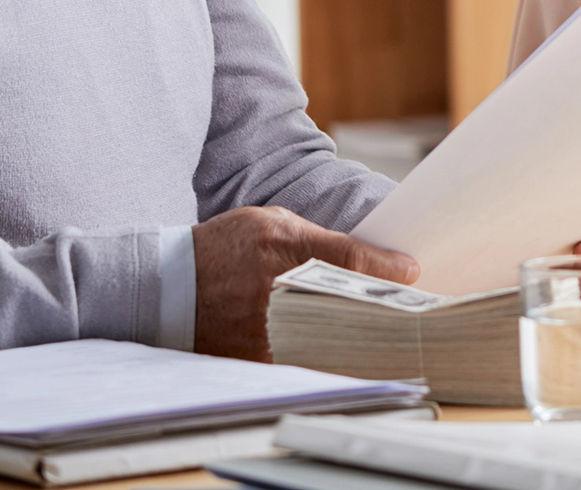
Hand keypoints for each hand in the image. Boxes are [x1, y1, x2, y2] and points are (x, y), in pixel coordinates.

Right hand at [192, 205, 417, 359]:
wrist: (170, 287)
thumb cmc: (225, 248)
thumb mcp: (269, 223)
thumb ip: (315, 238)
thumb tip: (361, 256)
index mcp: (282, 246)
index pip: (349, 259)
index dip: (385, 267)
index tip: (410, 270)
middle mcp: (277, 288)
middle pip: (348, 301)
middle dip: (381, 303)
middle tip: (409, 305)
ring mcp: (268, 327)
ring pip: (332, 335)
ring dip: (361, 332)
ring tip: (386, 328)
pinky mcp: (260, 357)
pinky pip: (307, 358)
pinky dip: (331, 353)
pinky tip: (352, 349)